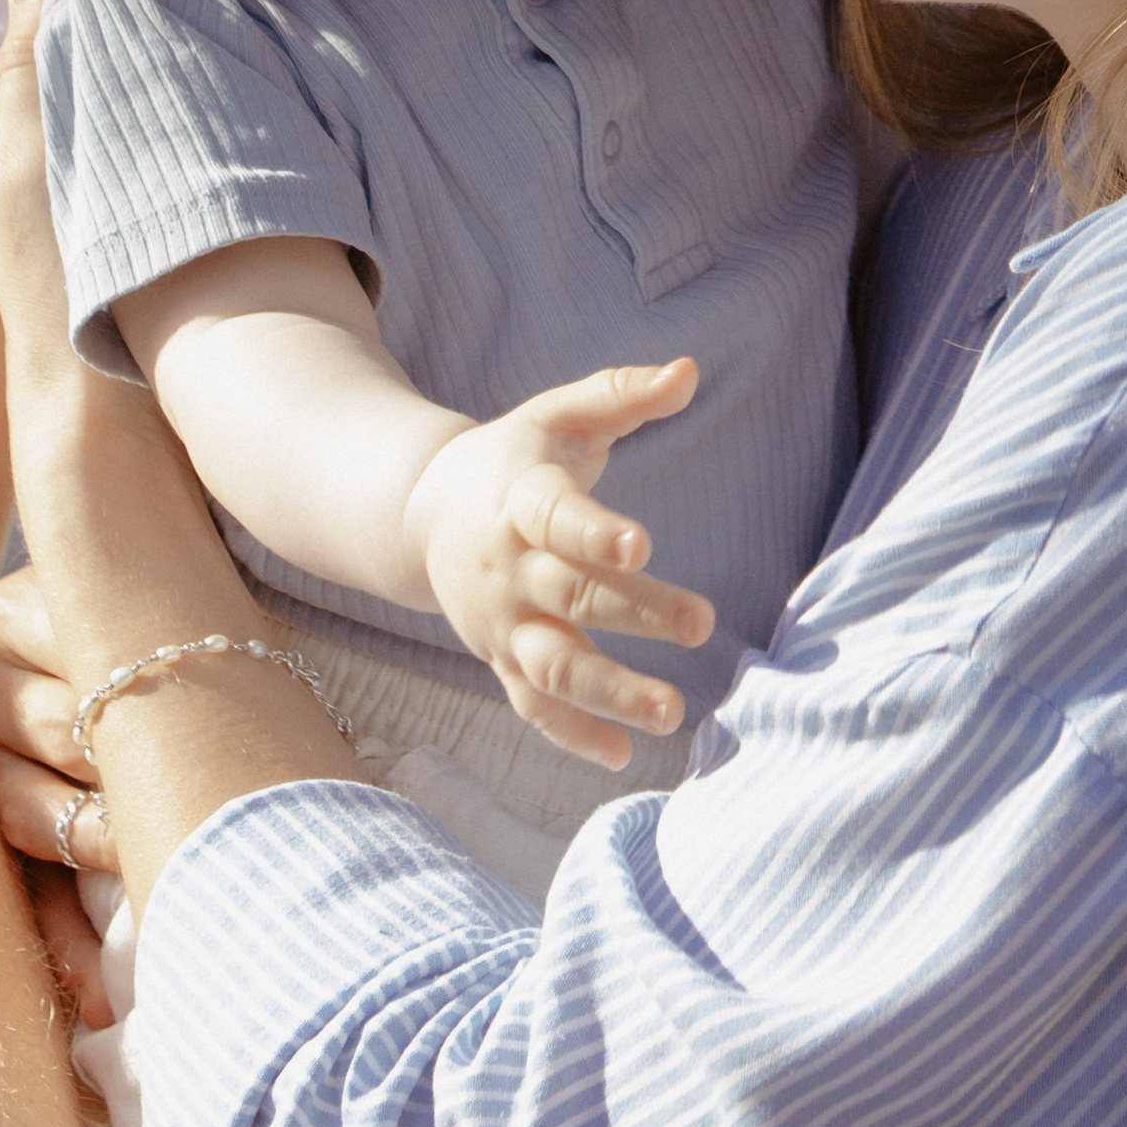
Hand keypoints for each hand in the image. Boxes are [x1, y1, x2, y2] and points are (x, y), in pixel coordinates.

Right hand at [408, 360, 716, 767]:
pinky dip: (573, 735)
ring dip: (609, 692)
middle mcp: (508, 568)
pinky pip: (532, 707)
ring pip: (552, 666)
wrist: (425, 512)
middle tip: (700, 623)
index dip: (594, 532)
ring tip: (672, 712)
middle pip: (571, 596)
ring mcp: (502, 621)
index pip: (555, 517)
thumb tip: (690, 371)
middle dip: (635, 612)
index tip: (641, 544)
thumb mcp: (558, 415)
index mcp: (520, 499)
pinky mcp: (501, 659)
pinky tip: (624, 756)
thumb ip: (622, 393)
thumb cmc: (515, 457)